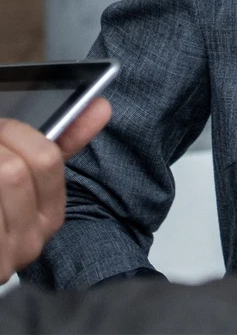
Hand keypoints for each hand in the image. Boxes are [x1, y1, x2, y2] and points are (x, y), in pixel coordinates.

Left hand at [0, 97, 110, 281]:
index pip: (48, 159)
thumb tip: (102, 106)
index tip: (1, 131)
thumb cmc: (1, 209)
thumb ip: (66, 144)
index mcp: (50, 216)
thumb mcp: (29, 181)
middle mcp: (31, 240)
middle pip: (14, 170)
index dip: (15, 134)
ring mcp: (5, 255)